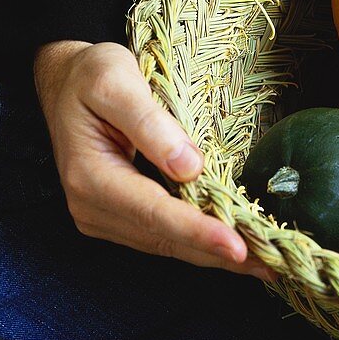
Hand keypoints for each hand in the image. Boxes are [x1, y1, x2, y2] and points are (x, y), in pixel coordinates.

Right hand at [33, 40, 270, 277]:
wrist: (66, 79)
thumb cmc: (91, 74)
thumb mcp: (115, 81)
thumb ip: (150, 123)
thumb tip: (189, 167)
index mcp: (90, 176)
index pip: (155, 213)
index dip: (199, 232)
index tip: (239, 246)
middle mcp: (93, 206)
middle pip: (165, 238)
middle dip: (218, 254)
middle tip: (272, 265)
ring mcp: (105, 215)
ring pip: (168, 244)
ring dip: (215, 255)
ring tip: (265, 263)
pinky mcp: (120, 214)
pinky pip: (164, 234)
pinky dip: (200, 242)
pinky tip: (234, 246)